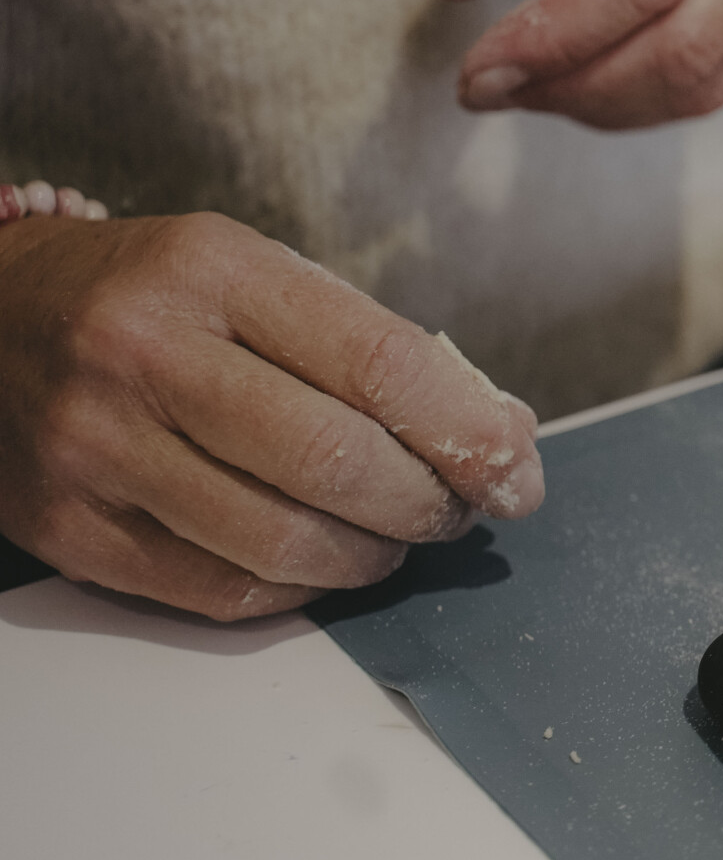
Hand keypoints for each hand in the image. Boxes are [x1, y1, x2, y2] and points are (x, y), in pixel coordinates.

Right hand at [0, 214, 543, 620]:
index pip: (381, 363)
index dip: (469, 431)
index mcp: (214, 270)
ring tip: (398, 535)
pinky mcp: (67, 529)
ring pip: (285, 541)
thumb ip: (370, 347)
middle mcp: (146, 354)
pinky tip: (326, 559)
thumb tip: (500, 433)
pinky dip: (301, 587)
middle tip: (464, 508)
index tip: (517, 468)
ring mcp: (96, 447)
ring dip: (374, 555)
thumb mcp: (257, 274)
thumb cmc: (154, 295)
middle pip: (338, 461)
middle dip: (432, 502)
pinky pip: (220, 589)